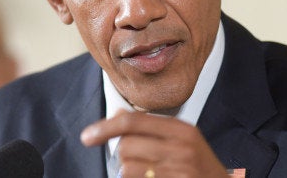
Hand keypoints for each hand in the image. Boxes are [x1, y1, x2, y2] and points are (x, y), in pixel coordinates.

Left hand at [81, 110, 227, 177]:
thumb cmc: (199, 169)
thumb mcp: (182, 142)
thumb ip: (150, 127)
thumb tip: (117, 114)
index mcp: (183, 130)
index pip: (133, 121)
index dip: (105, 127)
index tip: (87, 136)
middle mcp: (182, 148)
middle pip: (126, 145)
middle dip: (124, 156)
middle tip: (141, 164)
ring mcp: (178, 171)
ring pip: (127, 168)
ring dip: (130, 174)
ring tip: (151, 175)